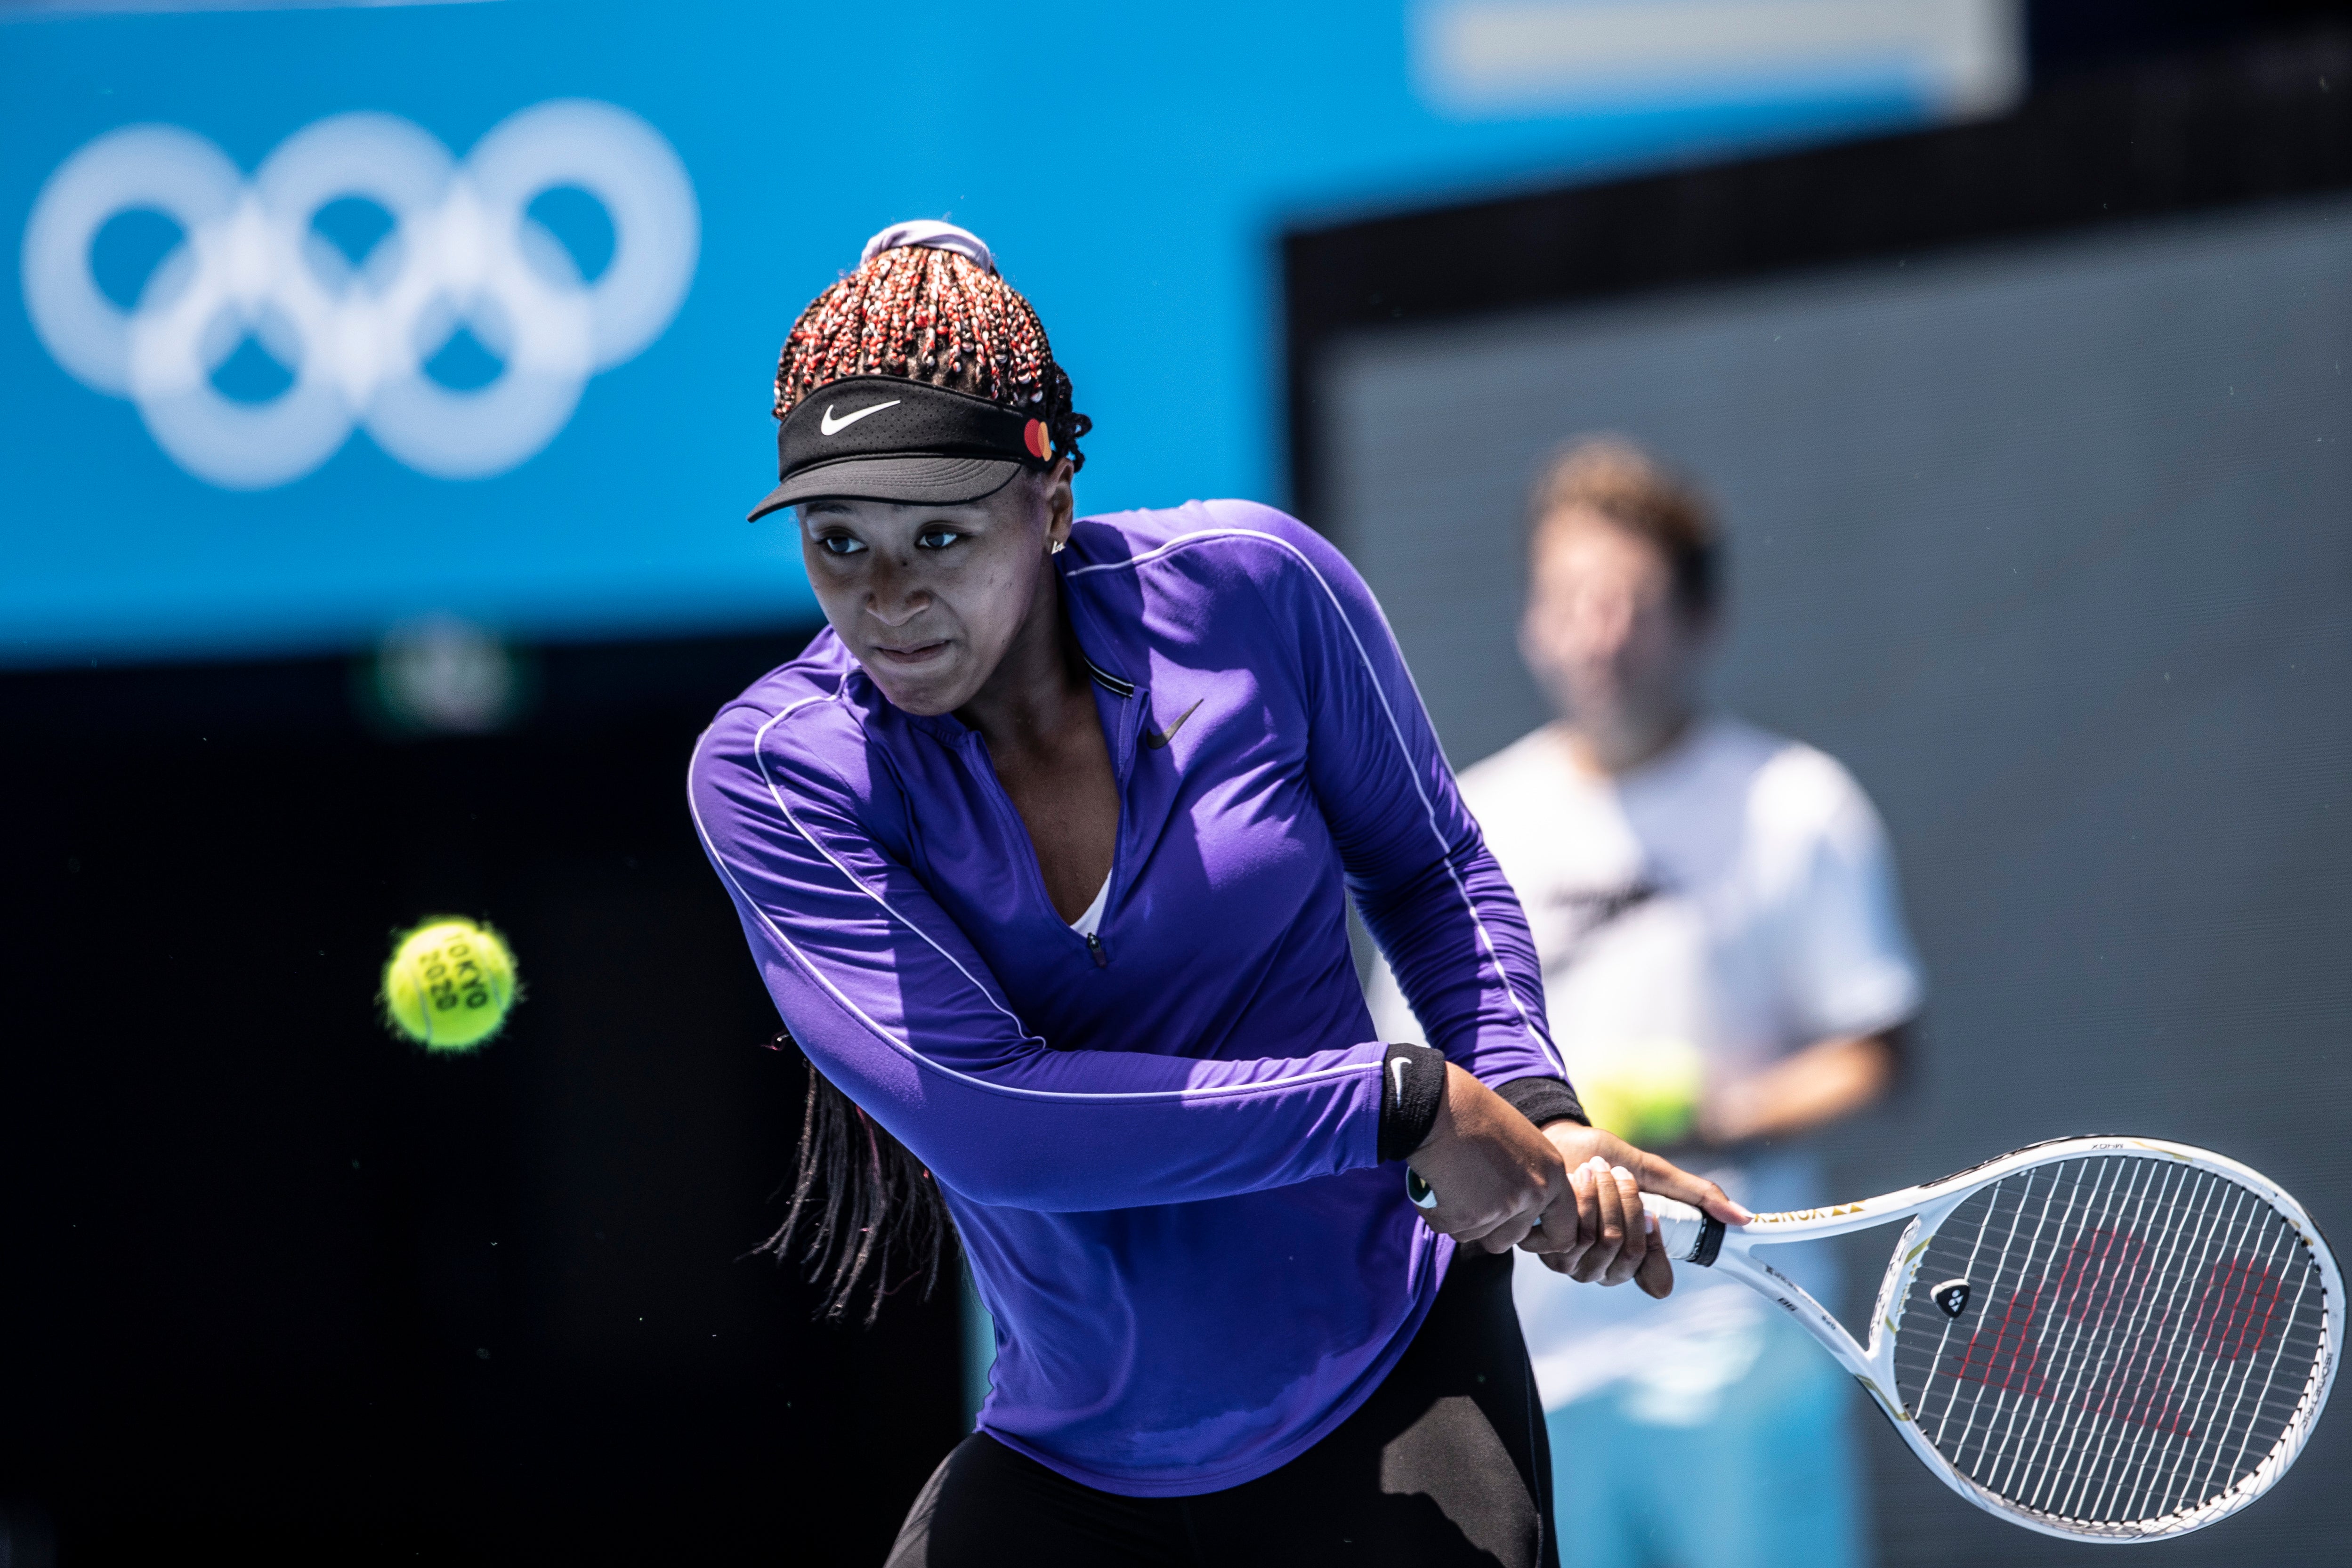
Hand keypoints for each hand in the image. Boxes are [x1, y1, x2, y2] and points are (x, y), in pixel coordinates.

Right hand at [1403, 1065, 1566, 1252]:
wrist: (1439, 1103)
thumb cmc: (1473, 1114)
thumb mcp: (1521, 1144)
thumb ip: (1529, 1178)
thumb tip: (1521, 1213)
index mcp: (1553, 1175)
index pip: (1563, 1231)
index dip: (1540, 1238)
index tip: (1520, 1233)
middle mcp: (1534, 1193)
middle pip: (1512, 1239)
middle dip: (1488, 1228)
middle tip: (1469, 1198)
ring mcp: (1503, 1207)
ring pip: (1477, 1236)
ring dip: (1460, 1218)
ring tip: (1450, 1181)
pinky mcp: (1468, 1216)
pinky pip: (1448, 1228)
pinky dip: (1436, 1211)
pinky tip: (1435, 1182)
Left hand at [1519, 1123, 1751, 1298]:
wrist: (1561, 1142)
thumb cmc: (1607, 1160)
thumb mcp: (1657, 1174)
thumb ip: (1696, 1195)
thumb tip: (1744, 1217)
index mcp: (1635, 1259)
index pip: (1657, 1281)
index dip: (1658, 1249)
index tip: (1653, 1214)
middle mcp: (1605, 1270)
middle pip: (1630, 1253)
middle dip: (1628, 1205)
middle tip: (1619, 1174)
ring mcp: (1575, 1264)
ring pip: (1605, 1243)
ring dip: (1605, 1198)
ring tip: (1597, 1171)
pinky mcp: (1547, 1249)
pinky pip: (1574, 1235)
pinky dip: (1581, 1198)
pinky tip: (1576, 1178)